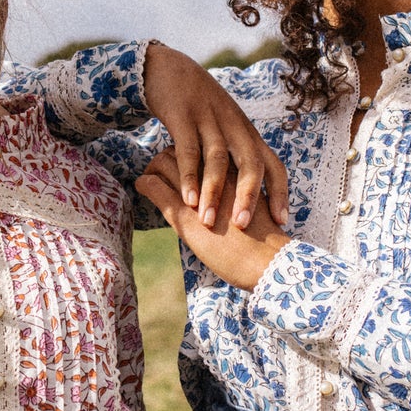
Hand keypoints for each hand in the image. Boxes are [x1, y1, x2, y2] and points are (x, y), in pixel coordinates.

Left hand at [136, 149, 289, 290]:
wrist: (268, 262)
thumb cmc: (265, 242)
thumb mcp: (252, 207)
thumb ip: (239, 196)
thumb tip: (230, 199)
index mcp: (232, 169)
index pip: (203, 148)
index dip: (192, 154)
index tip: (186, 163)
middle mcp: (213, 172)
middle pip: (183, 148)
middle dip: (169, 154)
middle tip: (161, 164)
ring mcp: (197, 189)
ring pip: (165, 161)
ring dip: (154, 166)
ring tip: (150, 175)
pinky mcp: (182, 211)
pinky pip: (154, 185)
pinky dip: (145, 183)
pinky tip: (142, 186)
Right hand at [143, 43, 288, 230]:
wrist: (168, 69)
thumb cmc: (197, 108)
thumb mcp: (222, 129)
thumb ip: (233, 156)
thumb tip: (243, 193)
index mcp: (246, 132)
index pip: (272, 163)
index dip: (281, 192)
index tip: (282, 221)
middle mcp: (233, 125)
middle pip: (251, 162)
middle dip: (249, 196)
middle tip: (243, 226)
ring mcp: (208, 119)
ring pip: (218, 159)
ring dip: (214, 192)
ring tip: (208, 222)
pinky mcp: (182, 116)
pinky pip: (188, 150)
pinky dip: (189, 176)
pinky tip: (186, 199)